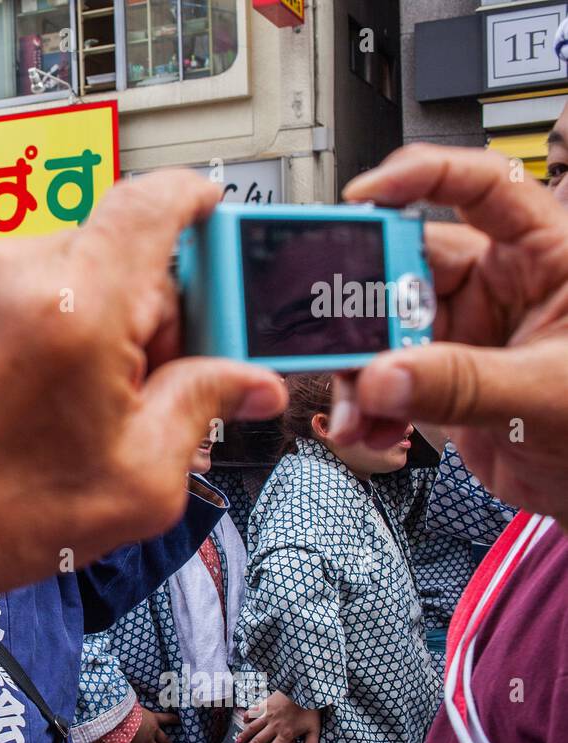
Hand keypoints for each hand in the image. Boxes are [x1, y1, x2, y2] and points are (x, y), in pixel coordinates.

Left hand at [0, 171, 288, 696]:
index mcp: (76, 306)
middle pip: (119, 249)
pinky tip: (49, 393)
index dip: (196, 202)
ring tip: (91, 402)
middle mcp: (14, 275)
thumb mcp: (140, 478)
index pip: (153, 203)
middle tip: (164, 378)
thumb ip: (205, 405)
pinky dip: (54, 321)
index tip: (215, 217)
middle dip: (155, 307)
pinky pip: (24, 287)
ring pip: (71, 269)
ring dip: (102, 318)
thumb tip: (249, 382)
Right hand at [126, 708, 180, 742]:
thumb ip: (135, 703)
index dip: (176, 719)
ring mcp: (145, 741)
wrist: (123, 718)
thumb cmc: (129, 708)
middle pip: (166, 741)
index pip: (168, 718)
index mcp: (154, 719)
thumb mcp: (135, 704)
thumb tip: (128, 694)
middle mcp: (152, 732)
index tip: (182, 720)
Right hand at [236, 692, 320, 742]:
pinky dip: (248, 715)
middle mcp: (274, 726)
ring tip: (238, 742)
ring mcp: (268, 714)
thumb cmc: (311, 711)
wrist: (305, 690)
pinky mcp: (266, 704)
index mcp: (285, 734)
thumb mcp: (315, 730)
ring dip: (245, 735)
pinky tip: (243, 720)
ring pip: (253, 727)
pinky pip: (254, 711)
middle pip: (258, 741)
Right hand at [333, 145, 567, 524]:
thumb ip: (462, 384)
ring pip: (386, 327)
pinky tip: (370, 425)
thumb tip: (383, 377)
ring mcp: (466, 329)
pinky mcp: (440, 373)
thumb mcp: (547, 395)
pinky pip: (385, 375)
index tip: (365, 196)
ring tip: (356, 406)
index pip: (485, 186)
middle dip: (365, 305)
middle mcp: (499, 283)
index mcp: (546, 256)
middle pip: (409, 265)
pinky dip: (367, 402)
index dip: (423, 178)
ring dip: (359, 369)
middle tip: (335, 334)